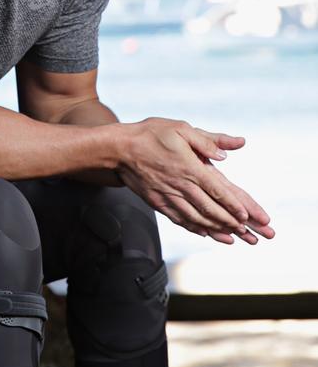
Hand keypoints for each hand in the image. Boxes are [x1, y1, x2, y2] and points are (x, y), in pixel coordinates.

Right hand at [115, 118, 274, 244]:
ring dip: (216, 229)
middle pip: (210, 208)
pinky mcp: (157, 202)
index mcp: (189, 167)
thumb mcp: (180, 128)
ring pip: (196, 218)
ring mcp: (168, 196)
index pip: (217, 190)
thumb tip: (226, 154)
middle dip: (232, 223)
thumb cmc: (150, 134)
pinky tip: (205, 233)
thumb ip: (206, 141)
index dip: (233, 205)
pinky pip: (179, 219)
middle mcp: (180, 185)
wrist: (118, 148)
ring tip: (232, 238)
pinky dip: (195, 228)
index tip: (247, 217)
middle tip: (249, 234)